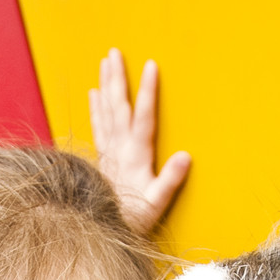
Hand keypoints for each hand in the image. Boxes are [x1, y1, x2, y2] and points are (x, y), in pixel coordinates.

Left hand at [88, 48, 190, 234]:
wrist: (101, 228)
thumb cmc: (134, 218)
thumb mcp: (156, 204)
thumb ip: (170, 180)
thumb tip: (185, 156)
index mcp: (135, 155)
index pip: (144, 116)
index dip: (148, 90)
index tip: (151, 65)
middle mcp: (119, 148)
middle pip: (118, 106)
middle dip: (118, 77)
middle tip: (114, 51)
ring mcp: (108, 150)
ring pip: (106, 110)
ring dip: (106, 85)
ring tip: (105, 61)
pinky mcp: (102, 156)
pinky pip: (98, 125)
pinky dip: (96, 107)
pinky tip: (94, 92)